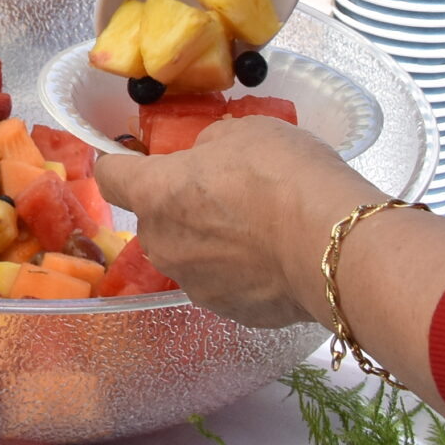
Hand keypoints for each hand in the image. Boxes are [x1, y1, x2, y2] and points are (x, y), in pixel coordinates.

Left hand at [93, 117, 375, 327]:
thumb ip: (207, 147)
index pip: (109, 175)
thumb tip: (204, 159)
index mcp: (153, 193)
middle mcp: (162, 243)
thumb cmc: (283, 176)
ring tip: (256, 229)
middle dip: (177, 205)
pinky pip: (222, 283)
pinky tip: (274, 259)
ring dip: (208, 241)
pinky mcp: (229, 312)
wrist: (335, 246)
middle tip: (222, 191)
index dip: (122, 163)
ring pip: (187, 254)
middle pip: (152, 219)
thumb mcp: (241, 132)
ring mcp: (193, 283)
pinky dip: (239, 272)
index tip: (140, 158)